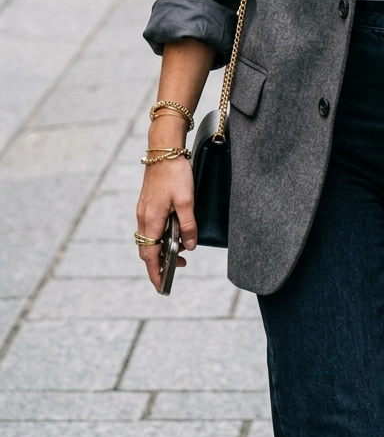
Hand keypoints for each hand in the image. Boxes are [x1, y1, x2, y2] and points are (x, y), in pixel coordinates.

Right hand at [136, 157, 196, 291]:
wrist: (163, 149)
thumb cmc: (175, 173)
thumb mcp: (187, 201)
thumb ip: (188, 226)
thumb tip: (188, 247)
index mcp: (151, 220)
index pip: (150, 256)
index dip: (156, 273)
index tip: (162, 287)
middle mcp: (143, 218)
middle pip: (147, 250)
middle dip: (160, 263)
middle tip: (179, 267)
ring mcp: (143, 210)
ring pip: (148, 238)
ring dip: (160, 249)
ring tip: (179, 251)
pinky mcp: (146, 203)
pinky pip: (149, 227)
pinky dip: (158, 236)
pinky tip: (172, 232)